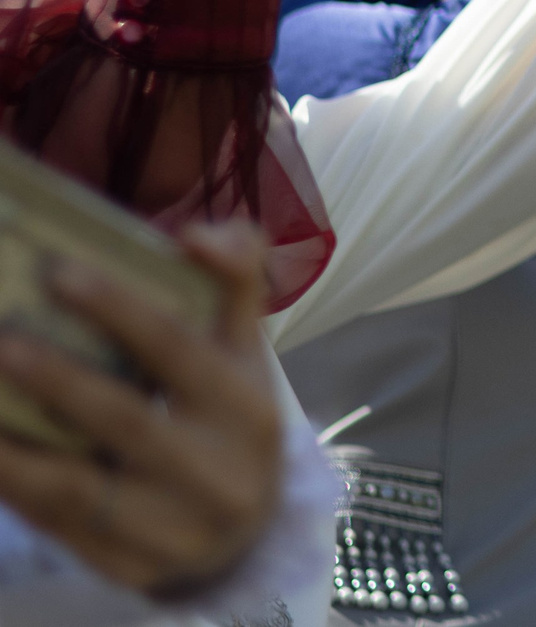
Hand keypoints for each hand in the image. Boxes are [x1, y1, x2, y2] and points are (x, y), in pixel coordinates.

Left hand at [0, 222, 282, 599]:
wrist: (244, 537)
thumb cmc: (229, 421)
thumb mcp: (244, 352)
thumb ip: (232, 279)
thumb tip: (195, 233)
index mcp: (247, 405)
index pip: (180, 349)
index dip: (121, 309)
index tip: (57, 271)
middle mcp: (216, 470)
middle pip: (127, 420)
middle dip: (57, 380)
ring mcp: (172, 529)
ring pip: (78, 488)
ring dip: (15, 449)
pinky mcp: (127, 569)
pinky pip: (56, 528)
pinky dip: (15, 488)